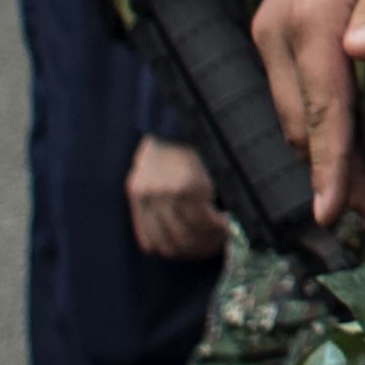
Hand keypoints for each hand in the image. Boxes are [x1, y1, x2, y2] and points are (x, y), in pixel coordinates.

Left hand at [126, 136, 227, 260]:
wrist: (184, 113)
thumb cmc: (176, 139)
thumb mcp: (157, 169)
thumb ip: (161, 198)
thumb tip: (185, 232)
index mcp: (137, 194)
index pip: (150, 243)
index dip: (174, 251)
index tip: (194, 249)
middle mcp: (148, 198)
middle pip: (170, 245)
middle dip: (195, 251)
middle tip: (215, 246)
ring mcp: (166, 195)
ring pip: (188, 237)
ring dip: (209, 243)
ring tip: (224, 236)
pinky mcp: (188, 188)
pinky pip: (205, 222)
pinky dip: (218, 229)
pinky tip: (228, 225)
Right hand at [251, 0, 364, 226]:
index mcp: (309, 16)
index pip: (321, 111)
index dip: (331, 168)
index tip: (338, 211)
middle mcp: (280, 29)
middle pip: (303, 124)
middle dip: (333, 175)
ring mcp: (274, 29)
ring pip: (295, 111)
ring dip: (323, 153)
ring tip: (362, 191)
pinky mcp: (279, 27)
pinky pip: (293, 89)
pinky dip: (316, 122)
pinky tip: (342, 141)